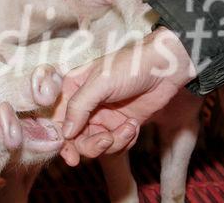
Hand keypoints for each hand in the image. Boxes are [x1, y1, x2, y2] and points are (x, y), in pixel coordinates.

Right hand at [58, 28, 195, 164]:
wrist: (166, 69)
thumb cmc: (130, 67)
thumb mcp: (100, 83)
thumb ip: (79, 106)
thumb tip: (65, 132)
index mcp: (72, 90)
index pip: (58, 120)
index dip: (62, 140)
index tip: (70, 156)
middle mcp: (84, 106)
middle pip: (76, 139)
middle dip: (91, 144)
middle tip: (106, 141)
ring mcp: (102, 117)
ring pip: (96, 145)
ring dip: (113, 142)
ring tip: (127, 127)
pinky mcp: (119, 125)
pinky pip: (115, 145)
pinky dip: (125, 140)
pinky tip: (133, 125)